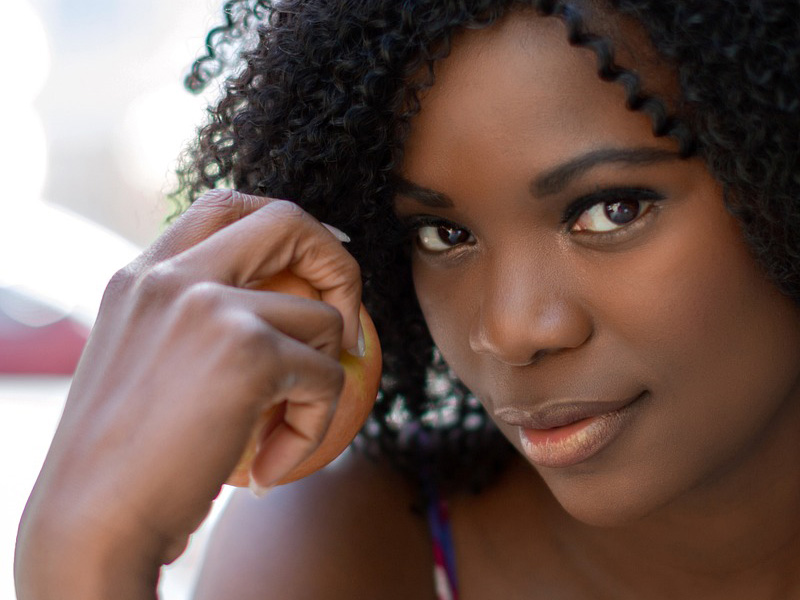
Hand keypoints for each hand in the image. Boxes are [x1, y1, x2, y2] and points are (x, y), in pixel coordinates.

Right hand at [15, 190, 361, 598]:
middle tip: (345, 328)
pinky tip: (271, 465)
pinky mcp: (248, 350)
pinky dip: (315, 424)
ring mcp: (210, 305)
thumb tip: (286, 311)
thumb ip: (199, 324)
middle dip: (337, 264)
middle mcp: (173, 275)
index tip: (310, 276)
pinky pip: (328, 377)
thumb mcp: (147, 363)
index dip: (284, 230)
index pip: (224, 207)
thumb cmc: (123, 460)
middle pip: (288, 220)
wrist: (91, 523)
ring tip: (281, 432)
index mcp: (143, 274)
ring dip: (323, 381)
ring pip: (325, 319)